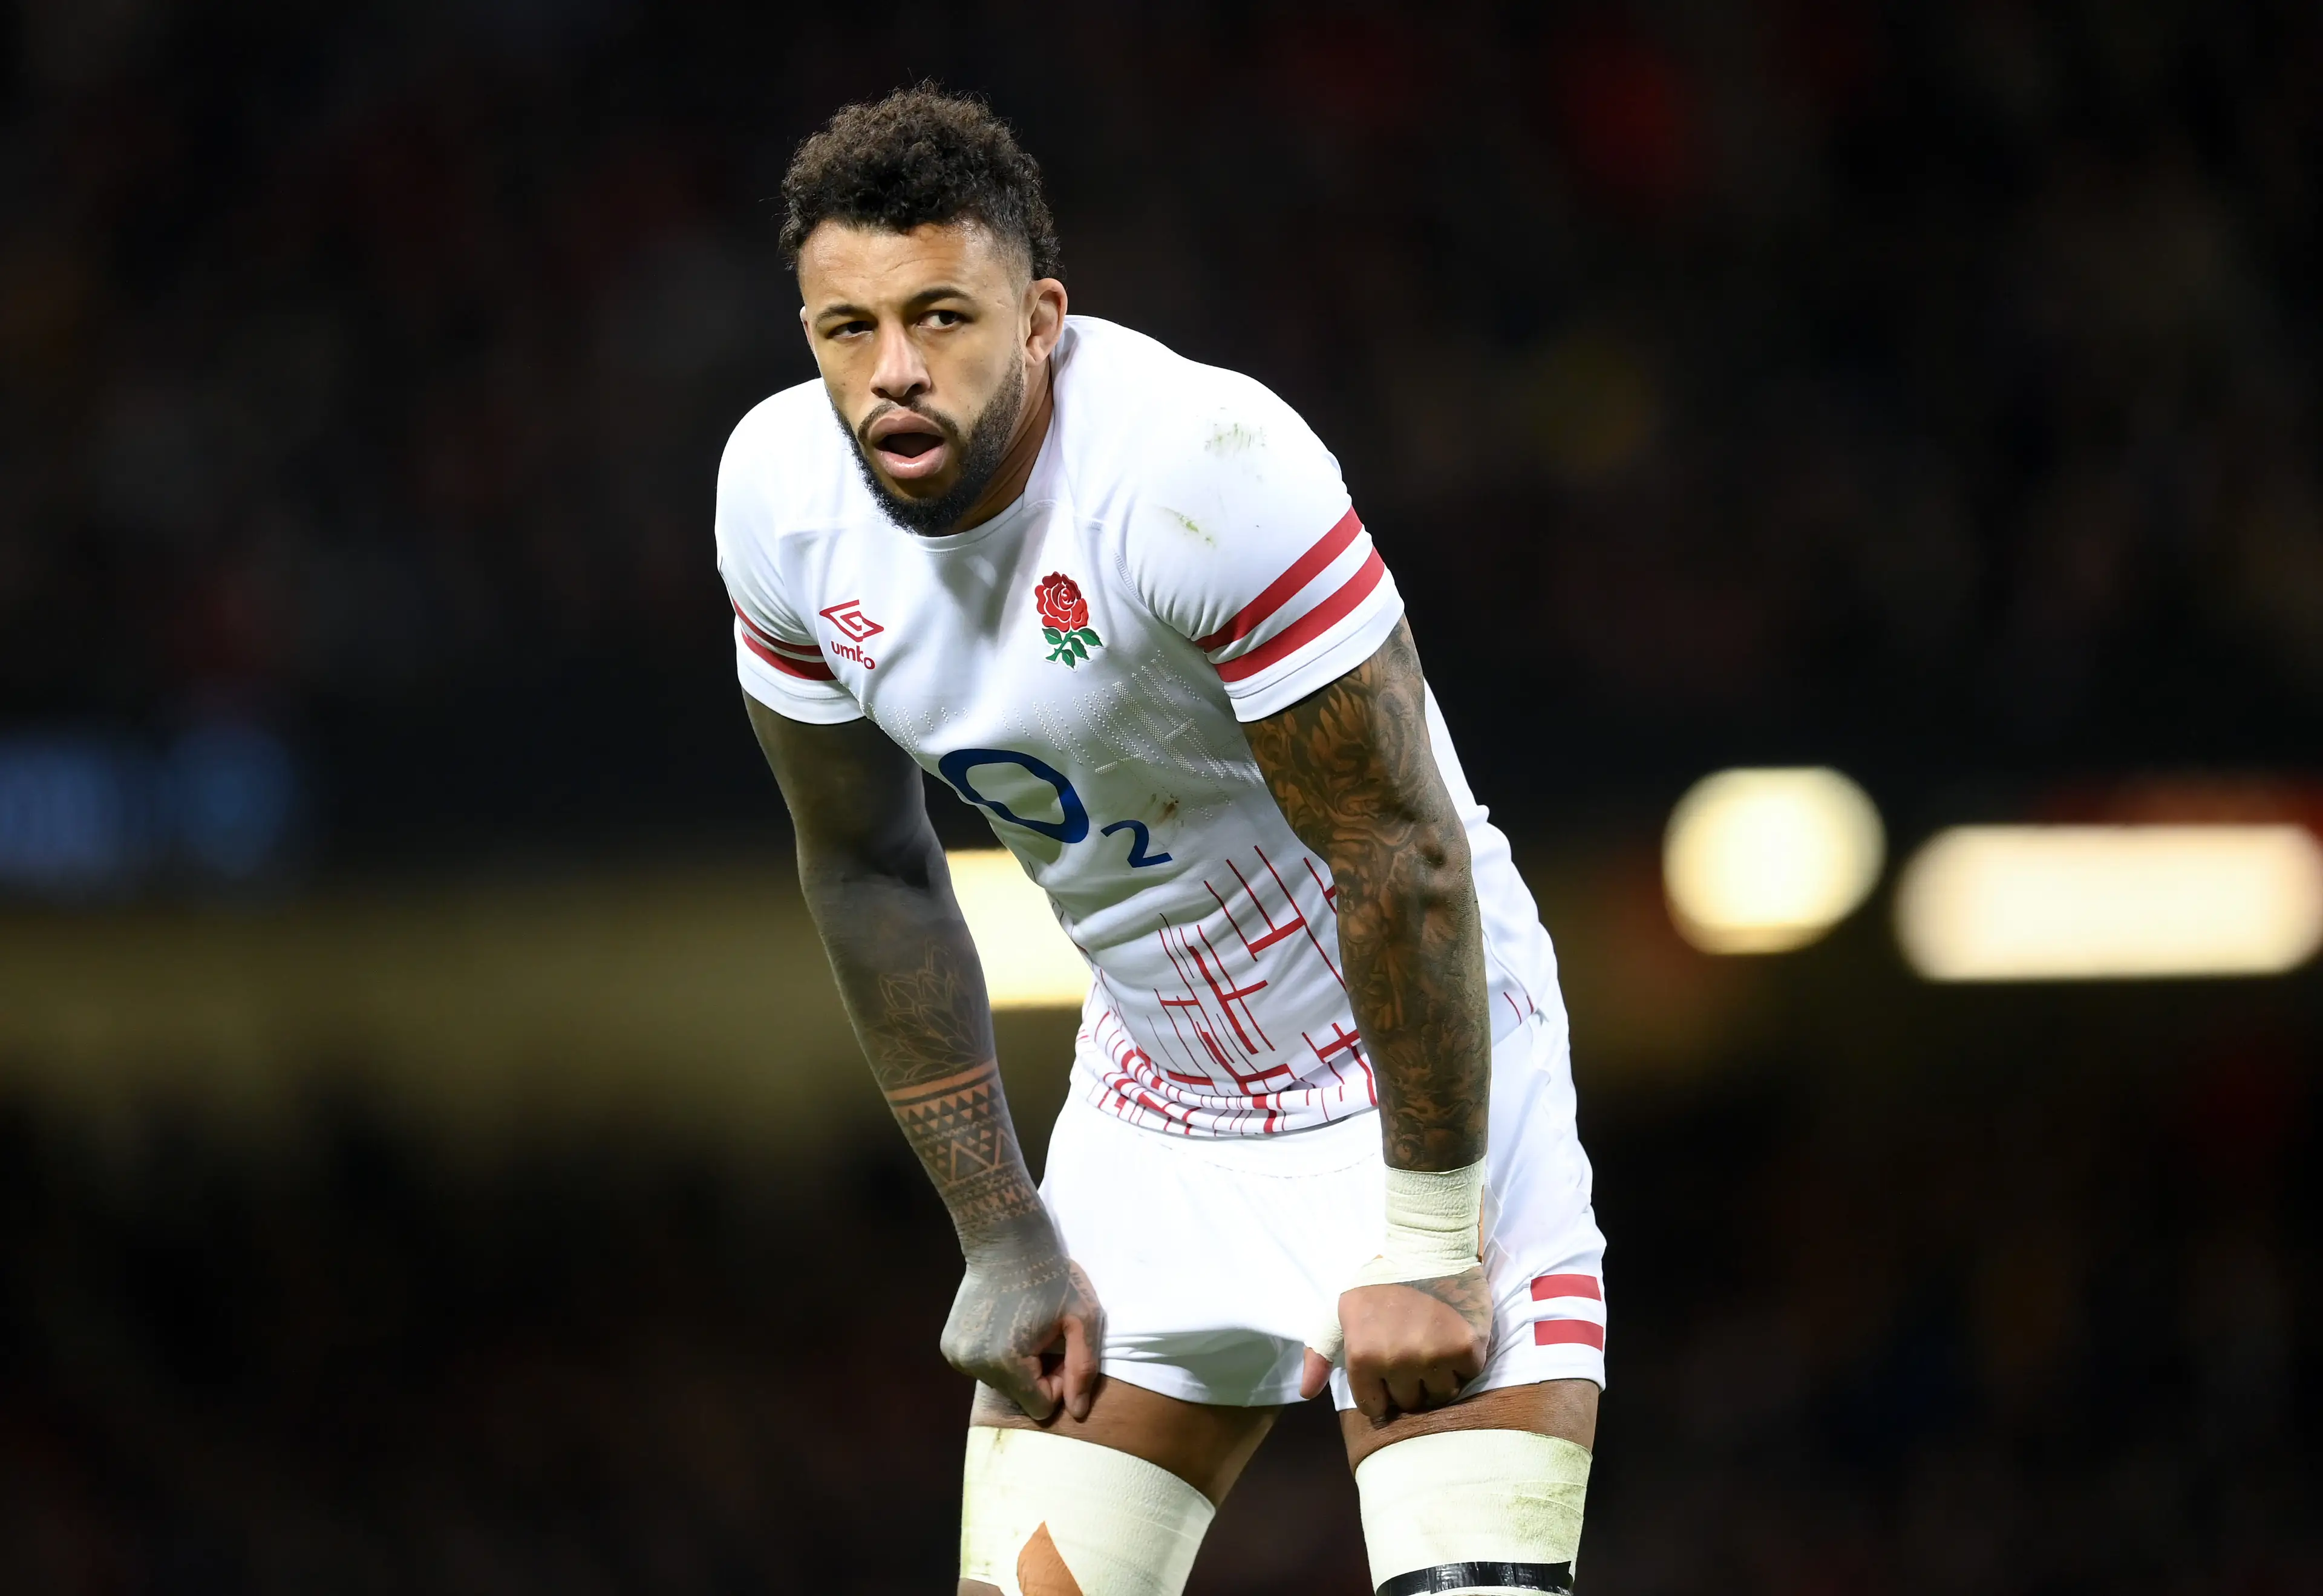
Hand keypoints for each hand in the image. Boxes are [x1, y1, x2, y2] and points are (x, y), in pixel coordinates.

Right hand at [940, 1222, 1103, 1422]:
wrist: (1006, 1242)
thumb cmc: (1053, 1277)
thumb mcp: (1083, 1319)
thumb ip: (1082, 1368)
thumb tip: (1076, 1413)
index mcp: (1007, 1362)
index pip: (1041, 1406)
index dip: (1058, 1380)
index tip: (1059, 1347)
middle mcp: (974, 1365)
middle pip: (1019, 1395)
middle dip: (1036, 1373)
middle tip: (1044, 1334)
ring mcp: (956, 1356)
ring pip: (1000, 1383)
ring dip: (1016, 1363)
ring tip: (1023, 1325)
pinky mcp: (948, 1346)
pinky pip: (982, 1367)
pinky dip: (995, 1354)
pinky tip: (1003, 1323)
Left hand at [1300, 1263, 1491, 1419]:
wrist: (1427, 1248)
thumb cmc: (1380, 1282)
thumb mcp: (1341, 1312)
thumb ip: (1321, 1353)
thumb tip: (1307, 1392)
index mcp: (1363, 1357)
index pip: (1375, 1406)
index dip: (1382, 1392)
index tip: (1388, 1371)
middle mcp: (1397, 1362)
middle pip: (1409, 1402)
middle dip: (1409, 1384)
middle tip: (1412, 1352)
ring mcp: (1434, 1356)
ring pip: (1441, 1395)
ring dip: (1439, 1377)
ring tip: (1433, 1347)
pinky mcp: (1467, 1348)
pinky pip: (1468, 1376)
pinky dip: (1464, 1363)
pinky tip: (1453, 1337)